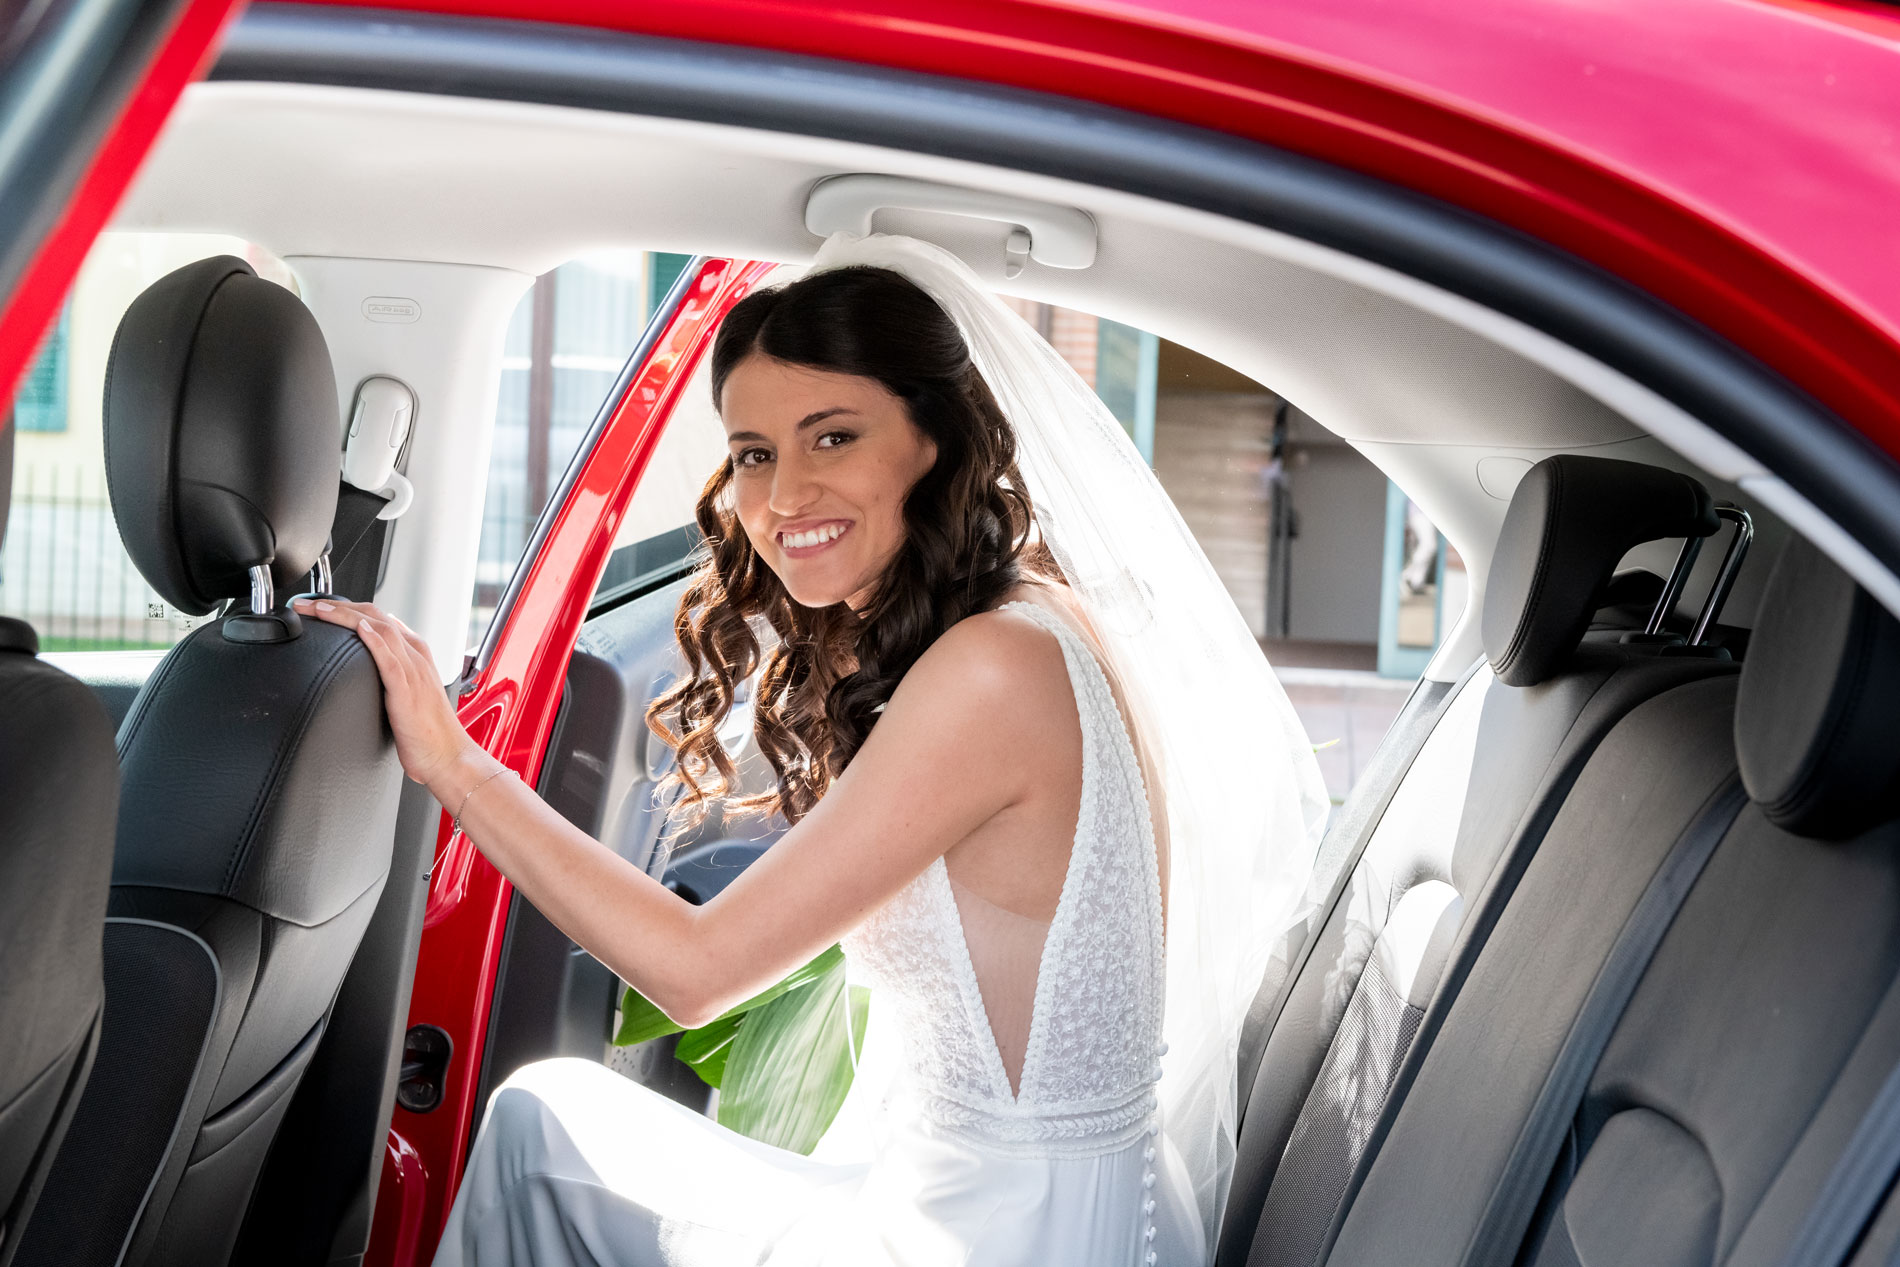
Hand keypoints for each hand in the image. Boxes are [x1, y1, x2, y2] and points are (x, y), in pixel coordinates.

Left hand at [291, 597, 478, 785]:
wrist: (447, 756)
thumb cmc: (428, 732)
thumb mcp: (408, 694)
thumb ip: (391, 674)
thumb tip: (368, 665)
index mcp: (416, 655)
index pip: (379, 618)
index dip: (346, 607)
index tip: (318, 608)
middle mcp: (415, 657)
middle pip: (376, 617)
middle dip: (338, 606)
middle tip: (306, 605)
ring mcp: (413, 672)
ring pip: (381, 631)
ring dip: (347, 616)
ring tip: (320, 611)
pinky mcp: (408, 691)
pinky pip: (391, 661)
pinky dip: (375, 642)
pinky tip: (360, 630)